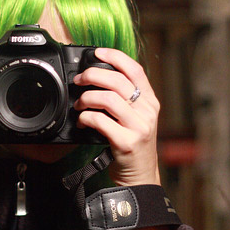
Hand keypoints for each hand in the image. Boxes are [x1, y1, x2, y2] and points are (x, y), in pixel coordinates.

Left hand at [73, 48, 160, 186]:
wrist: (139, 177)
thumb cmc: (132, 144)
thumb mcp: (136, 118)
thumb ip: (124, 99)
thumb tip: (98, 78)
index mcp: (150, 101)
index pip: (135, 69)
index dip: (115, 56)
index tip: (97, 52)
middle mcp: (147, 111)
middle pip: (117, 81)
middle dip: (92, 76)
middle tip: (79, 81)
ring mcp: (139, 127)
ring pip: (107, 98)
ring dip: (86, 98)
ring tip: (79, 105)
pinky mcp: (126, 142)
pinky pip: (100, 121)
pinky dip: (85, 118)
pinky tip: (82, 122)